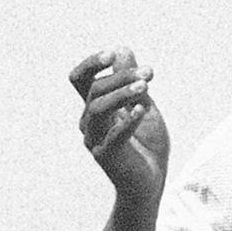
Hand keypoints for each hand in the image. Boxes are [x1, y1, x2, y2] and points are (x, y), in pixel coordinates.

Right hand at [69, 47, 168, 201]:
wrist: (151, 180)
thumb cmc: (146, 143)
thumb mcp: (143, 105)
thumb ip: (132, 81)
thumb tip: (121, 49)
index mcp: (95, 106)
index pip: (80, 78)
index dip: (91, 63)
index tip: (113, 54)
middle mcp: (90, 121)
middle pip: (95, 90)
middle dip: (122, 77)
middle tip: (150, 73)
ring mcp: (95, 139)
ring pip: (97, 108)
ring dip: (121, 93)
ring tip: (145, 87)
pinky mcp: (106, 157)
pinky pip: (112, 136)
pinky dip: (127, 121)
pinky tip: (141, 110)